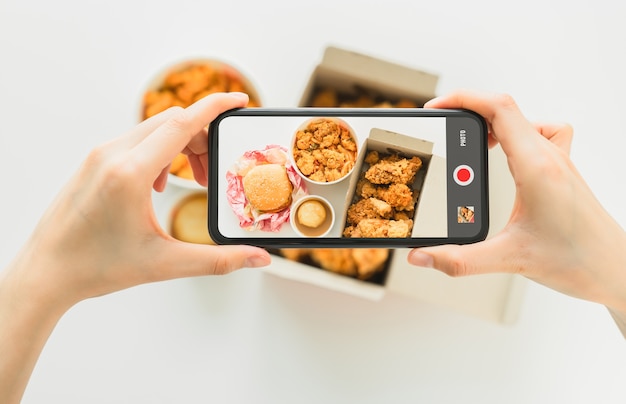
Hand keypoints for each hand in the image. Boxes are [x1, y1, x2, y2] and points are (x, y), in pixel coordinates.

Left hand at [11, 92, 270, 307]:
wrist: (46, 272)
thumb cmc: (97, 267)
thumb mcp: (165, 263)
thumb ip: (219, 260)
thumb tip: (259, 259)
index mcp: (130, 173)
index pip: (182, 123)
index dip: (215, 107)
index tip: (238, 101)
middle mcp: (112, 154)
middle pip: (172, 122)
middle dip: (202, 138)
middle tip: (213, 172)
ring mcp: (99, 155)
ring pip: (153, 129)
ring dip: (181, 146)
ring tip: (190, 180)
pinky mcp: (93, 161)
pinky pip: (135, 140)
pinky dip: (159, 152)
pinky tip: (159, 184)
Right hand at [408, 91, 625, 313]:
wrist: (616, 270)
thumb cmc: (577, 261)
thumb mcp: (509, 260)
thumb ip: (459, 260)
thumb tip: (421, 256)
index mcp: (536, 166)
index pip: (498, 109)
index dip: (462, 99)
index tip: (436, 109)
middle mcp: (549, 156)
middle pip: (506, 108)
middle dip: (468, 109)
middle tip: (444, 127)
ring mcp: (559, 160)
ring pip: (524, 118)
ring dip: (493, 119)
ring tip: (471, 139)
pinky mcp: (562, 169)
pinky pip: (541, 132)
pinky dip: (518, 132)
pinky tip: (508, 154)